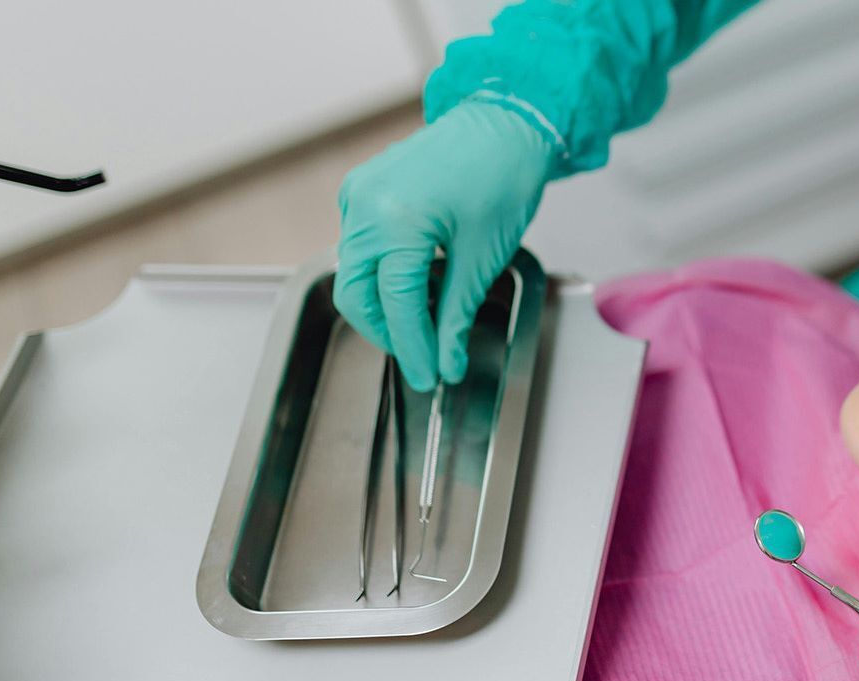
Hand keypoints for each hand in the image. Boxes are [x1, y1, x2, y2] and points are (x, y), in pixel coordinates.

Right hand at [334, 100, 554, 389]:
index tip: (429, 377)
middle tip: (422, 359)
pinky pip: (361, 245)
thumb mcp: (482, 259)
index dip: (412, 349)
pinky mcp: (361, 190)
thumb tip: (445, 361)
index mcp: (395, 221)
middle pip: (357, 295)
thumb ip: (455, 316)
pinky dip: (382, 273)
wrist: (503, 124)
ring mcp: (357, 195)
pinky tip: (414, 286)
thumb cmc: (502, 178)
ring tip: (424, 326)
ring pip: (355, 273)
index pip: (395, 305)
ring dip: (384, 305)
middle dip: (388, 333)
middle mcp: (364, 206)